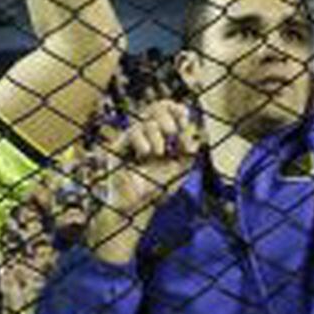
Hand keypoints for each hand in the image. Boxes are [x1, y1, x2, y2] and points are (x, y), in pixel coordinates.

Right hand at [99, 100, 199, 219]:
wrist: (139, 206)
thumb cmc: (158, 188)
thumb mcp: (181, 168)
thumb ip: (189, 150)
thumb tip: (194, 130)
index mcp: (163, 135)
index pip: (168, 111)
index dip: (177, 109)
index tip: (185, 117)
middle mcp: (147, 134)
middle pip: (155, 107)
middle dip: (167, 116)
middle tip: (172, 131)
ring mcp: (132, 139)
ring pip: (146, 121)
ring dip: (156, 134)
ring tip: (159, 152)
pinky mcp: (119, 146)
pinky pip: (132, 132)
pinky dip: (143, 141)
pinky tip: (145, 154)